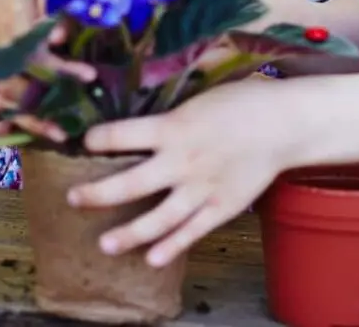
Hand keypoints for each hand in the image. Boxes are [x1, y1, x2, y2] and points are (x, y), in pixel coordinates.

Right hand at [0, 0, 92, 140]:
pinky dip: (22, 113)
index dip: (62, 71)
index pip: (39, 57)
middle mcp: (7, 51)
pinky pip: (12, 93)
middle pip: (22, 88)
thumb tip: (62, 36)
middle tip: (69, 130)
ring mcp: (4, 60)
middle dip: (44, 110)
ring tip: (60, 136)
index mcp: (16, 28)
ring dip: (33, 118)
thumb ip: (51, 4)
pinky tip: (40, 130)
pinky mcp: (7, 64)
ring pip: (15, 96)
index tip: (90, 77)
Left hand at [67, 79, 299, 265]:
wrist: (283, 122)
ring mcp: (201, 188)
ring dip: (127, 234)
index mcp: (174, 126)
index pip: (121, 135)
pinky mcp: (221, 206)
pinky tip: (152, 258)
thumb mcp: (200, 99)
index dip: (98, 139)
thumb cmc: (243, 102)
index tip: (84, 142)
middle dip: (96, 194)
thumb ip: (171, 117)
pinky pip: (191, 232)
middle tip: (74, 198)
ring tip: (105, 243)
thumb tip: (142, 124)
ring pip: (157, 219)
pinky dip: (171, 247)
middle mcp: (181, 161)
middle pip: (129, 185)